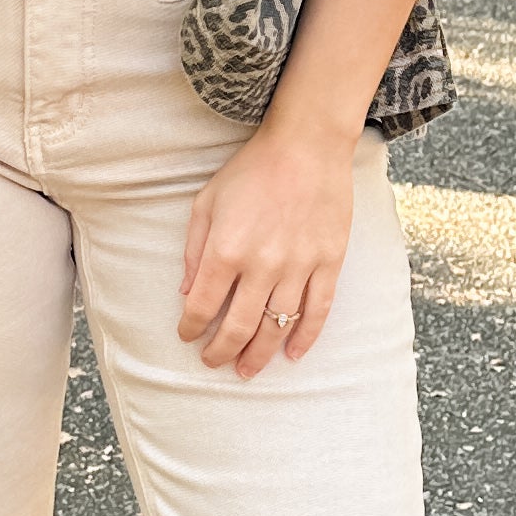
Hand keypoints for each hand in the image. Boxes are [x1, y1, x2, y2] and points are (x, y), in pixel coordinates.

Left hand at [177, 113, 356, 375]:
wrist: (307, 145)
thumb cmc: (251, 170)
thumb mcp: (207, 202)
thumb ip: (193, 250)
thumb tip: (186, 294)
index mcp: (225, 249)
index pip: (201, 306)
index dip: (191, 329)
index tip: (187, 337)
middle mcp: (261, 265)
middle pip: (238, 327)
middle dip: (221, 352)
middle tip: (213, 363)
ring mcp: (298, 266)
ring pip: (277, 326)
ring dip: (258, 355)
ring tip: (246, 370)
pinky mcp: (328, 262)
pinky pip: (317, 310)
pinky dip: (305, 337)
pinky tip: (293, 354)